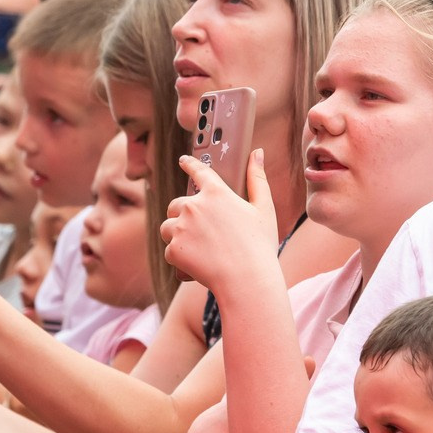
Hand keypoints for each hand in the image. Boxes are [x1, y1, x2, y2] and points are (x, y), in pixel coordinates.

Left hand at [161, 152, 281, 298]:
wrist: (247, 280)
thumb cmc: (260, 245)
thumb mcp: (264, 209)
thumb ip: (258, 179)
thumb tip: (257, 152)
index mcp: (217, 193)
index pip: (199, 171)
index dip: (190, 164)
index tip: (183, 161)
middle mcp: (195, 206)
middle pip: (176, 205)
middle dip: (183, 217)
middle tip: (201, 233)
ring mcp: (182, 227)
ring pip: (167, 228)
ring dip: (178, 238)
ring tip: (199, 251)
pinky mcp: (174, 249)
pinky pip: (170, 252)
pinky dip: (180, 261)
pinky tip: (198, 267)